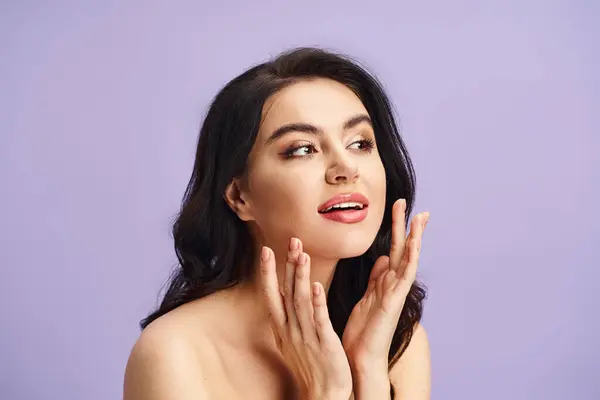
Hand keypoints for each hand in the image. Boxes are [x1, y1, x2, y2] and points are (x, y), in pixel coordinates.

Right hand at [260, 237, 352, 399]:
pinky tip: (317, 286)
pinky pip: (319, 320)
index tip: (265, 250)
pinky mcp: (324, 343)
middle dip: (287, 265)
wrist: (323, 394)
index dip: (268, 272)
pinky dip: (317, 302)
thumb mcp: (292, 339)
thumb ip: (289, 316)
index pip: (271, 294)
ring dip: (300, 277)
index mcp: (282, 327)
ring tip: (301, 254)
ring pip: (301, 301)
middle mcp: (290, 329)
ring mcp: (306, 336)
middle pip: (286, 292)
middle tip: (292, 240)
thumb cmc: (310, 365)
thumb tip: (284, 298)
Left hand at [342, 199, 428, 371]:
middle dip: (407, 227)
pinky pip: (405, 276)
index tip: (401, 210)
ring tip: (419, 217)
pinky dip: (411, 259)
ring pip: (408, 259)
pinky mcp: (394, 301)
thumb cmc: (363, 331)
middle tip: (413, 206)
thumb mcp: (367, 297)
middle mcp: (393, 285)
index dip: (399, 230)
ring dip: (414, 238)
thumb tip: (384, 258)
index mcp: (384, 281)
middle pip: (403, 250)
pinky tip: (414, 243)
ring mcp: (396, 293)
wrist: (361, 357)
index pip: (395, 250)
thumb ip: (376, 278)